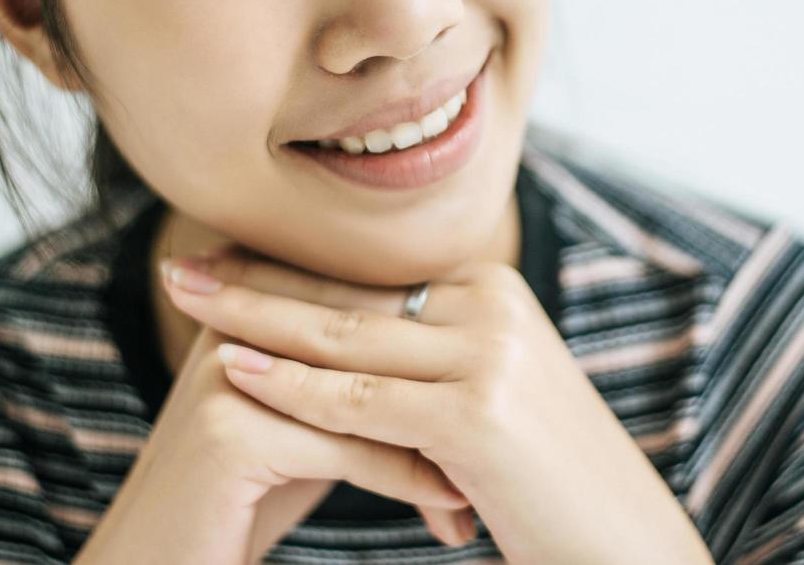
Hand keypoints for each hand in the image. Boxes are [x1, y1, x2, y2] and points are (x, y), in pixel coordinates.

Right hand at [72, 301, 471, 564]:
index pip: (367, 303)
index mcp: (255, 306)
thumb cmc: (246, 499)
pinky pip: (347, 447)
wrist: (161, 564)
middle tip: (520, 424)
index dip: (435, 345)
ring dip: (441, 438)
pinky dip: (409, 479)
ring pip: (368, 392)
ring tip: (495, 475)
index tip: (507, 385)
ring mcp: (229, 373)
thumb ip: (354, 372)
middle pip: (372, 341)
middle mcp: (238, 325)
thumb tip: (447, 339)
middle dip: (447, 388)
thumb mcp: (309, 423)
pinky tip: (453, 506)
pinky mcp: (230, 431)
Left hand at [161, 246, 714, 563]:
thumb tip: (347, 347)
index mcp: (493, 291)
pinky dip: (291, 387)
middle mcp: (493, 306)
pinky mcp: (476, 412)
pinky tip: (235, 370)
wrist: (623, 542)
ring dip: (253, 319)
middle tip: (181, 265)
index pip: (367, 281)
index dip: (288, 274)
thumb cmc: (544, 481)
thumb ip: (428, 359)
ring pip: (344, 340)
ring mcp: (488, 354)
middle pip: (349, 297)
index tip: (223, 265)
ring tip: (183, 299)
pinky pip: (360, 401)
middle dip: (255, 282)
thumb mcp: (487, 397)